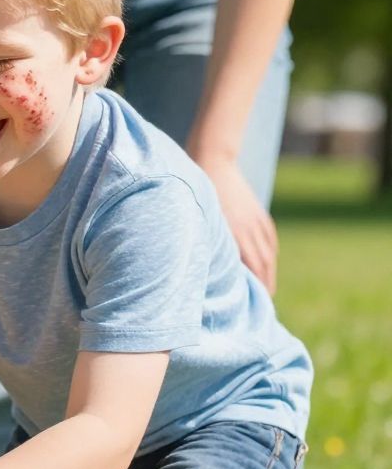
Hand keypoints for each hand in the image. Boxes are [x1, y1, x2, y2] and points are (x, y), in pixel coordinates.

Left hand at [193, 150, 277, 293]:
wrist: (213, 159)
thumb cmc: (197, 193)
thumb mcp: (199, 223)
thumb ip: (206, 247)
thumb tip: (207, 271)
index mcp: (236, 236)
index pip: (252, 271)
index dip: (255, 290)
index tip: (252, 307)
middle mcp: (251, 231)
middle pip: (264, 267)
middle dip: (264, 288)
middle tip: (261, 308)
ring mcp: (257, 222)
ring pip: (269, 255)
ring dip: (269, 275)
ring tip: (266, 293)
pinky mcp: (259, 214)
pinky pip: (270, 240)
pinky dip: (270, 255)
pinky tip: (268, 265)